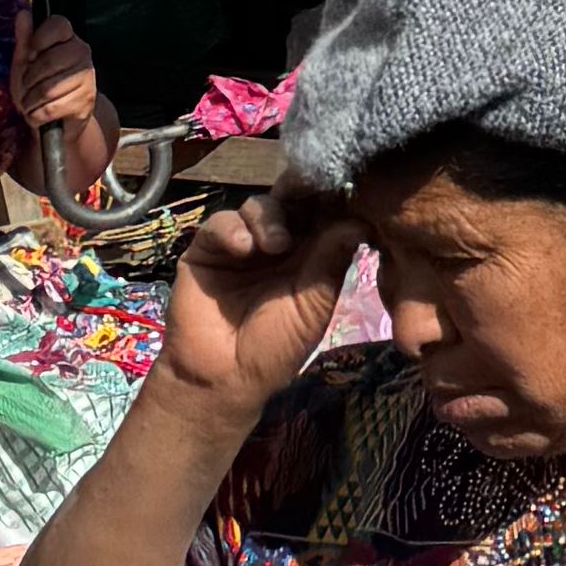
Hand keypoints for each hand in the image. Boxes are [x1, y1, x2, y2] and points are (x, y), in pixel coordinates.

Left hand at [7, 7, 103, 139]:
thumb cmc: (39, 85)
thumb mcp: (26, 62)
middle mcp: (82, 53)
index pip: (58, 24)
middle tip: (27, 86)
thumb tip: (23, 13)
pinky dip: (36, 115)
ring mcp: (87, 78)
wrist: (59, 119)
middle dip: (28, 80)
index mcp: (68, 38)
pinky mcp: (85, 102)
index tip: (31, 53)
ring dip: (30, 101)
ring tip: (32, 102)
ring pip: (47, 89)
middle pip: (48, 61)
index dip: (39, 39)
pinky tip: (39, 113)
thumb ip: (25, 38)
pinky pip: (50, 108)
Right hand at [153, 183, 362, 420]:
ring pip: (259, 205)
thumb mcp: (313, 305)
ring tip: (277, 245)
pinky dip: (233, 229)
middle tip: (309, 196)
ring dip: (270, 217)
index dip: (332, 200)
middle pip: (292, 201)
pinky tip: (244, 249)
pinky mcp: (207, 249)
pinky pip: (220, 224)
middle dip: (301, 195)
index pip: (323, 214)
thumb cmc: (275, 346)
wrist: (222, 377)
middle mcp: (278, 242)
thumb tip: (359, 219)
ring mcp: (242, 243)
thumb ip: (330, 261)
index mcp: (309, 253)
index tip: (346, 188)